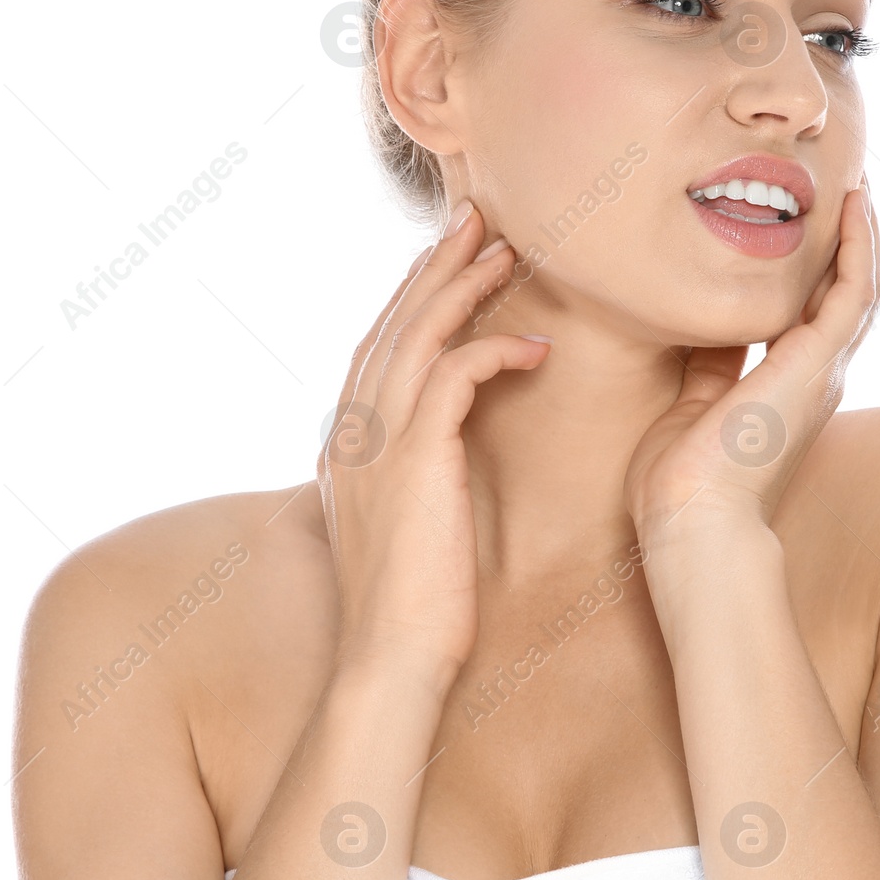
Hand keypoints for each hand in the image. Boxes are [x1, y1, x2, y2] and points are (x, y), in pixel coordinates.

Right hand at [319, 202, 550, 688]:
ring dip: (464, 284)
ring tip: (504, 248)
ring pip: (420, 332)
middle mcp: (352, 427)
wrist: (390, 662)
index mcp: (346, 440)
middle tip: (473, 217)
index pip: (378, 343)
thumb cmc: (410, 605)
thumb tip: (428, 449)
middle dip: (435, 263)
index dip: (411, 293)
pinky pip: (457, 375)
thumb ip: (402, 473)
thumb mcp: (398, 524)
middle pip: (394, 319)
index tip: (446, 255)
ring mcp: (377, 439)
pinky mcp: (414, 456)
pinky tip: (533, 346)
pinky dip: (493, 351)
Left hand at [622, 179, 879, 552]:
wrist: (692, 520)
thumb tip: (703, 327)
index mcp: (790, 388)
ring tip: (860, 188)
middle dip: (849, 244)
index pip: (815, 316)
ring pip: (862, 287)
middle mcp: (818, 377)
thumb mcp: (693, 403)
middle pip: (848, 295)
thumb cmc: (681, 480)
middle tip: (849, 192)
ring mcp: (824, 369)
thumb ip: (708, 365)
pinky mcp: (819, 362)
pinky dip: (859, 246)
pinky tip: (855, 208)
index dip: (818, 269)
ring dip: (864, 235)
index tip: (810, 226)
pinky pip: (854, 291)